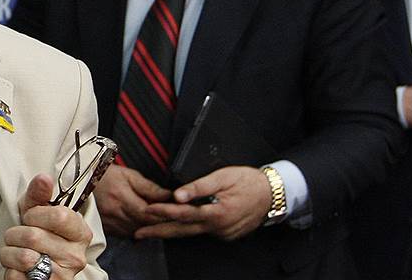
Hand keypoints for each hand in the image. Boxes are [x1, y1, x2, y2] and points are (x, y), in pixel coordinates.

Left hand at [1, 174, 92, 279]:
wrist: (39, 269)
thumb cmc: (39, 235)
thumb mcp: (39, 212)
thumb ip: (40, 194)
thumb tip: (44, 178)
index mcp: (80, 233)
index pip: (59, 216)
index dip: (36, 214)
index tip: (31, 217)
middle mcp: (76, 256)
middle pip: (34, 236)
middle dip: (15, 233)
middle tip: (17, 236)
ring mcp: (62, 276)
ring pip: (23, 257)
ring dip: (9, 252)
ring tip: (15, 251)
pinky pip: (15, 276)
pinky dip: (10, 270)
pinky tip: (18, 268)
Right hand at [91, 164, 171, 236]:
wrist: (80, 180)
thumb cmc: (104, 174)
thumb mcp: (128, 174)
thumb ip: (149, 187)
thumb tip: (168, 195)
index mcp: (121, 196)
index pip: (147, 212)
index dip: (162, 214)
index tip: (173, 210)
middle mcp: (114, 212)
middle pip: (143, 224)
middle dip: (158, 222)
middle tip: (169, 217)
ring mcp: (109, 223)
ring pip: (136, 232)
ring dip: (148, 228)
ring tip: (155, 219)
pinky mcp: (106, 229)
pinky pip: (126, 235)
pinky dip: (136, 230)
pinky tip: (139, 223)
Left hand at [136, 166, 270, 240]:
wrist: (273, 194)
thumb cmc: (249, 182)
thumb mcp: (223, 177)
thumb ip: (199, 187)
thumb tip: (178, 195)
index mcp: (217, 213)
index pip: (183, 214)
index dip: (163, 212)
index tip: (147, 210)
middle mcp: (218, 227)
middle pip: (182, 231)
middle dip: (159, 232)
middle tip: (139, 234)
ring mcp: (222, 233)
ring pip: (191, 233)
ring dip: (171, 232)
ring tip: (151, 231)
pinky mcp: (225, 234)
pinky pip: (203, 232)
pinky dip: (188, 230)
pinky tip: (177, 226)